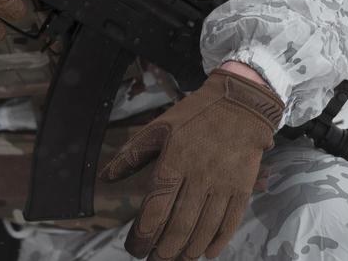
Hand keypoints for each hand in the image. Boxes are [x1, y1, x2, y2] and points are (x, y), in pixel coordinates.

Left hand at [100, 69, 283, 259]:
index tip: (134, 248)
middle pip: (179, 225)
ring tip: (174, 258)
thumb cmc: (194, 116)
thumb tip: (105, 178)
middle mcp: (198, 175)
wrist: (239, 103)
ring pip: (203, 229)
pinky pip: (229, 224)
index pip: (155, 208)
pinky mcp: (241, 188)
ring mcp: (222, 184)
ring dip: (187, 250)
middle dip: (163, 250)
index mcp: (174, 160)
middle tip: (153, 260)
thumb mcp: (158, 127)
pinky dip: (216, 242)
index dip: (143, 234)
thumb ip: (131, 155)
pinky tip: (205, 252)